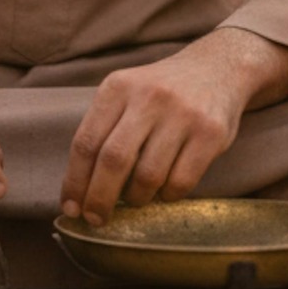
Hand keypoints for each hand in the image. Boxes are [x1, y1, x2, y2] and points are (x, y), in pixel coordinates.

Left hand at [58, 34, 261, 227]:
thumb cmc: (160, 93)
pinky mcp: (210, 133)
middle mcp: (148, 97)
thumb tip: (80, 189)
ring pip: (147, 176)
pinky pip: (181, 181)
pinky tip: (164, 190)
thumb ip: (104, 130)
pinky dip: (167, 195)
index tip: (70, 208)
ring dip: (136, 198)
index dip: (75, 181)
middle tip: (96, 220)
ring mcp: (182, 114)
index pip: (86, 142)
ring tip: (135, 198)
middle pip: (113, 160)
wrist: (217, 69)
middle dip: (99, 199)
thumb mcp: (126, 94)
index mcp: (118, 87)